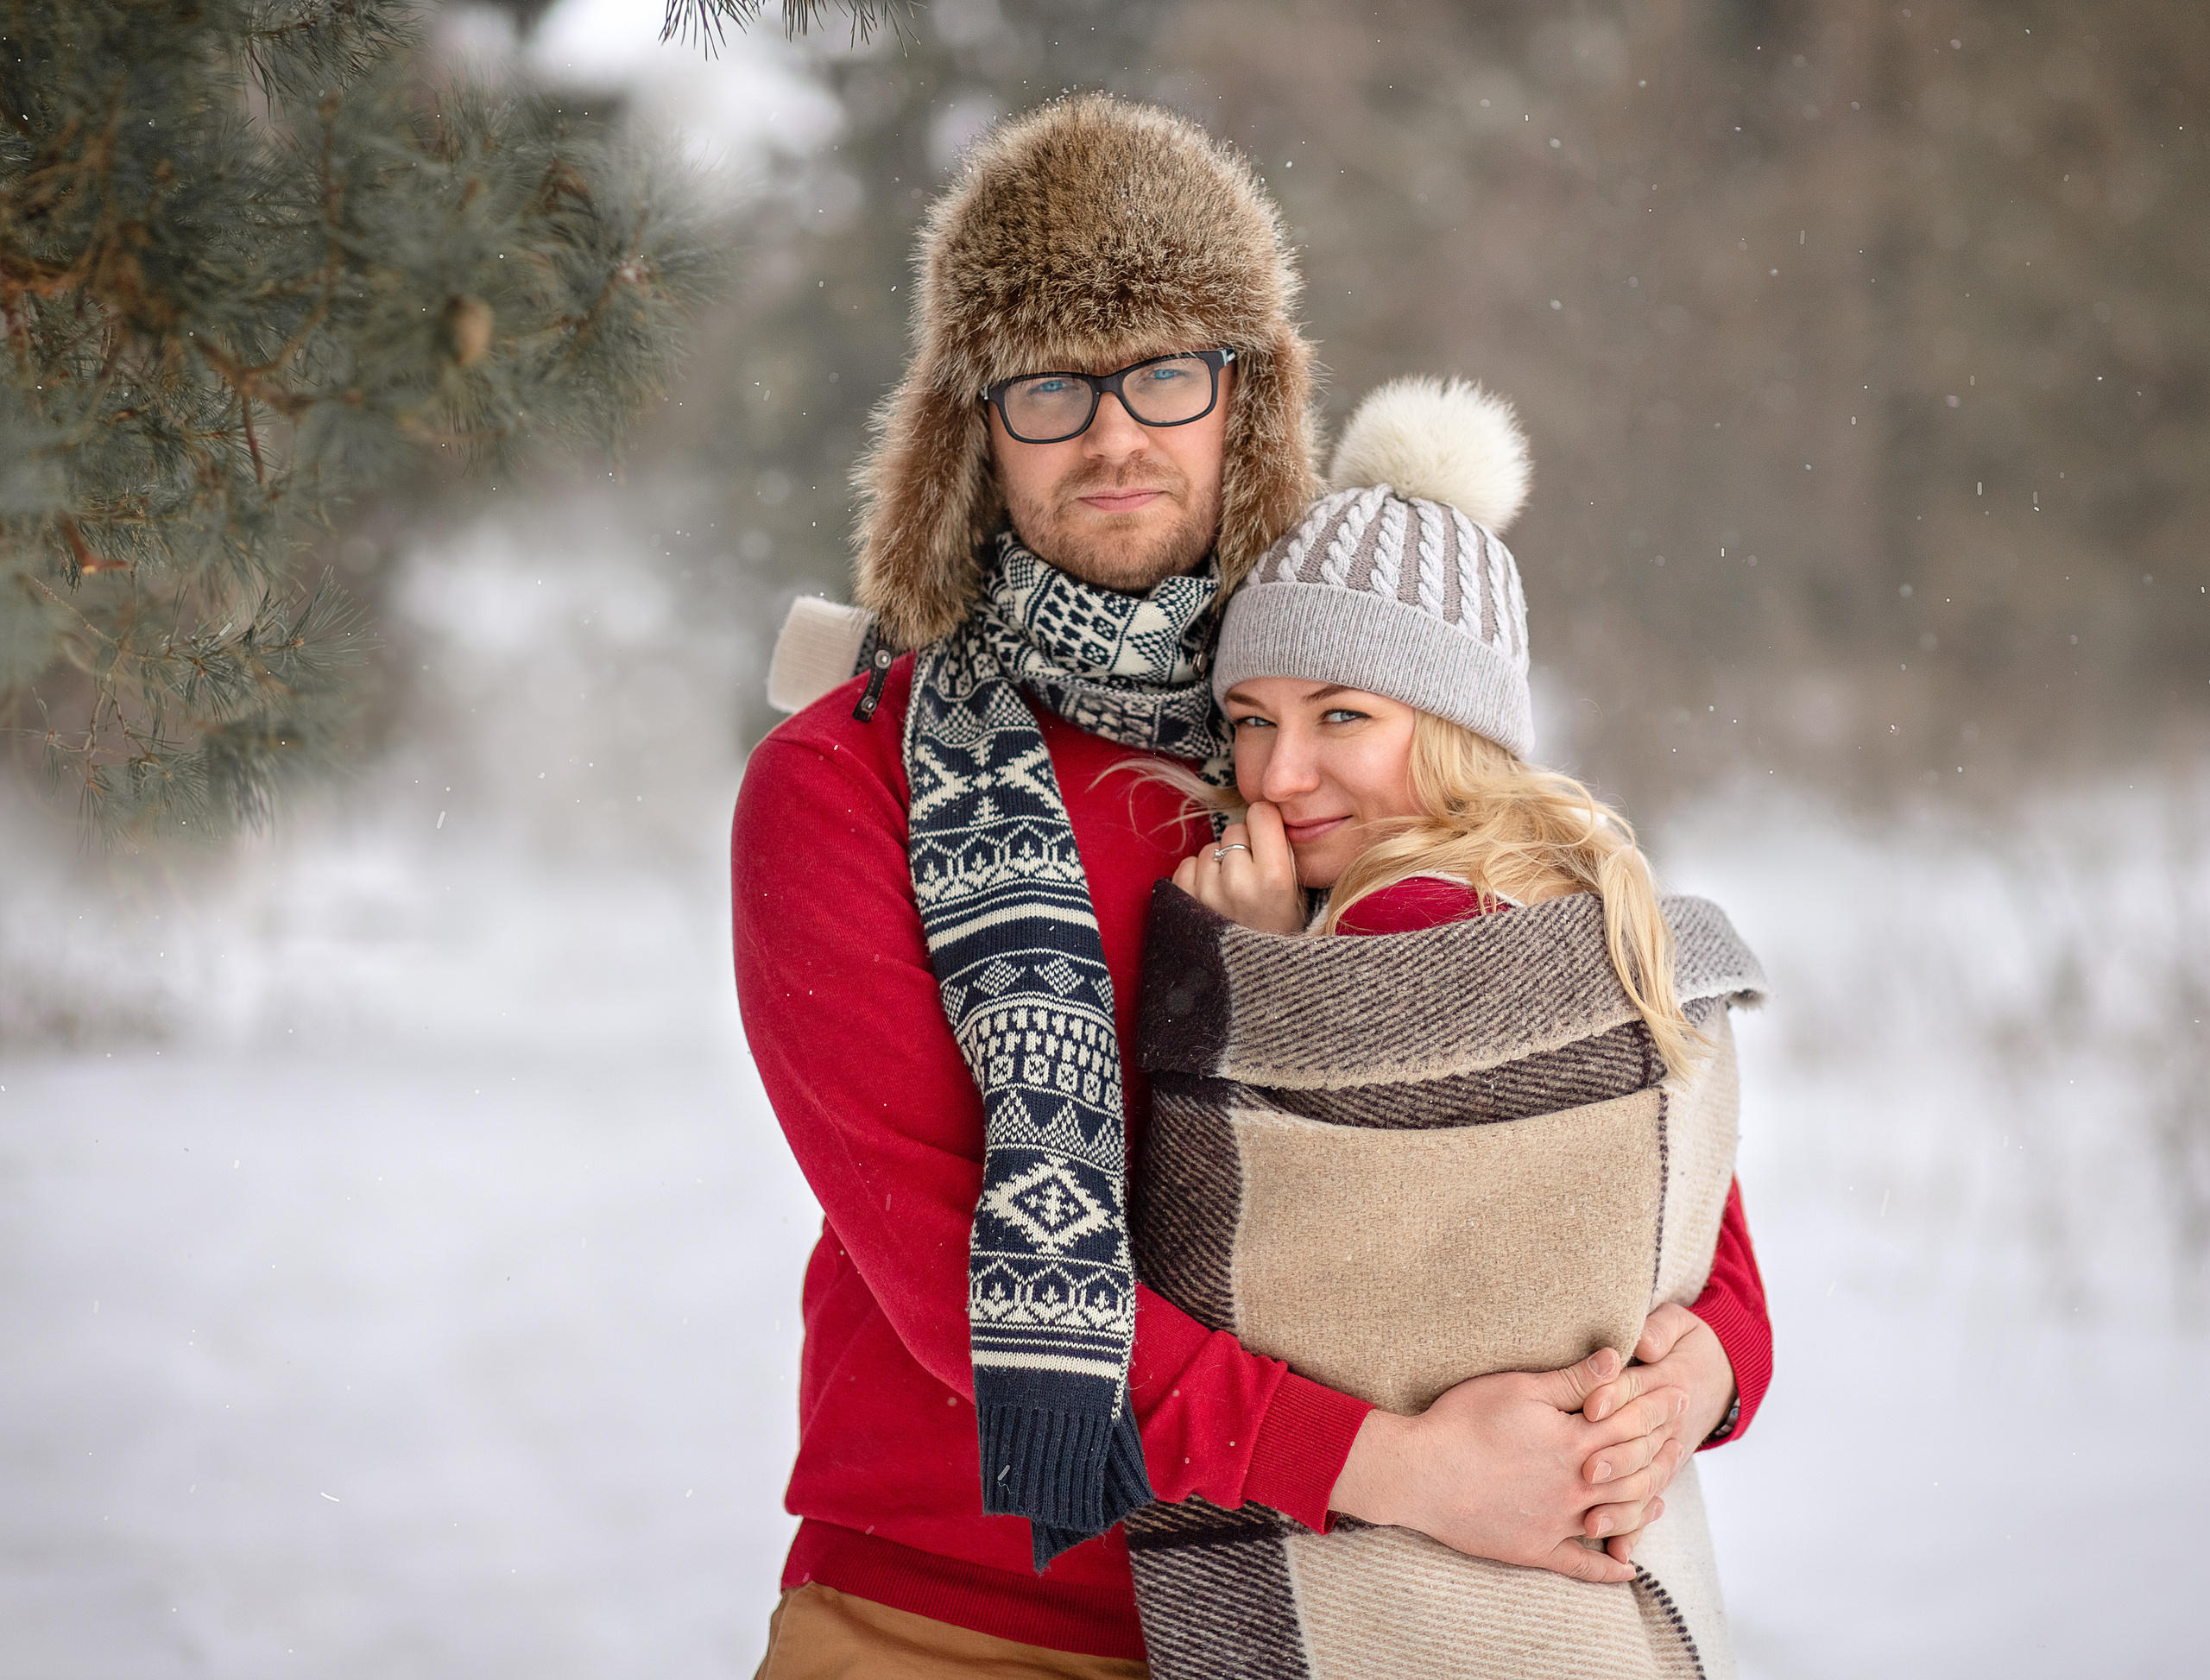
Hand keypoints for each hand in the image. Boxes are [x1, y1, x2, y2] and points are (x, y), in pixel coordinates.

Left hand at [1168, 802, 1303, 933]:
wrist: (1251, 977)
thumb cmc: (1279, 930)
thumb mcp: (1296, 891)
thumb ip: (1280, 849)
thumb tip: (1260, 810)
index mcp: (1274, 878)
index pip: (1261, 813)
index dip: (1264, 823)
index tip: (1267, 839)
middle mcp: (1238, 883)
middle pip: (1233, 830)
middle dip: (1242, 845)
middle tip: (1252, 876)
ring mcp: (1206, 894)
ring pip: (1210, 847)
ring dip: (1219, 862)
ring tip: (1233, 892)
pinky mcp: (1183, 902)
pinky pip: (1188, 864)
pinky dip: (1199, 875)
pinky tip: (1214, 897)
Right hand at [1327, 1348, 1688, 1583]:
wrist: (1420, 1474)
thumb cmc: (1462, 1422)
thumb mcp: (1518, 1388)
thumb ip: (1572, 1379)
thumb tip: (1616, 1360)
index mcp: (1573, 1442)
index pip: (1632, 1423)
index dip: (1658, 1408)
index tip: (1678, 1395)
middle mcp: (1575, 1486)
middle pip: (1634, 1470)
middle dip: (1661, 1451)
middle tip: (1680, 1441)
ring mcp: (1558, 1522)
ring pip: (1619, 1517)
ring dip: (1645, 1506)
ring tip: (1661, 1497)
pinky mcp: (1535, 1548)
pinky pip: (1581, 1566)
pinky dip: (1607, 1569)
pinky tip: (1626, 1570)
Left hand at [1580, 1304, 1736, 1562]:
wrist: (1717, 1375)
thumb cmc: (1686, 1344)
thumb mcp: (1681, 1325)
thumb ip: (1661, 1331)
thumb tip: (1644, 1344)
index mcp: (1668, 1384)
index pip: (1637, 1392)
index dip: (1614, 1397)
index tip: (1589, 1407)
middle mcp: (1667, 1426)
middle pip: (1640, 1445)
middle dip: (1615, 1458)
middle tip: (1587, 1471)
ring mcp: (1666, 1454)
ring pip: (1647, 1484)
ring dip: (1622, 1505)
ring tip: (1594, 1522)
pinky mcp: (1660, 1474)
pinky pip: (1649, 1506)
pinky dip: (1634, 1530)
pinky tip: (1618, 1554)